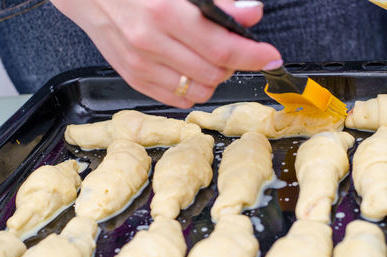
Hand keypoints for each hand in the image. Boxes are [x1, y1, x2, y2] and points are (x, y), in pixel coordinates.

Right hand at [51, 0, 280, 107]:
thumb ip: (217, 3)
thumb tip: (250, 15)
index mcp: (166, 13)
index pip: (222, 48)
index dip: (253, 55)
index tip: (270, 57)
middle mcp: (151, 43)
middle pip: (214, 74)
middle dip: (234, 65)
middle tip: (233, 51)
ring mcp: (140, 66)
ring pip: (198, 91)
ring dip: (214, 79)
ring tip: (210, 61)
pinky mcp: (134, 79)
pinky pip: (176, 99)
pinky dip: (192, 89)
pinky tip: (190, 71)